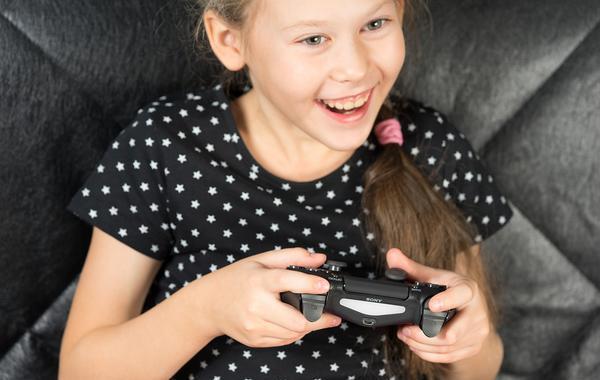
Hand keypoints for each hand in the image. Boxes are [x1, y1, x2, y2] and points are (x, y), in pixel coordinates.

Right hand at [202, 248, 341, 347]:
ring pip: (294, 334)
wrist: (208, 304)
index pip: (286, 281)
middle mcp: (256, 306)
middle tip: (329, 312)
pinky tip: (291, 322)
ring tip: (309, 315)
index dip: (309, 283)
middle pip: (297, 320)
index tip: (325, 285)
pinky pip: (284, 341)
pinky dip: (294, 333)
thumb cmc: (236, 279)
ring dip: (307, 326)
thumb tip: (319, 258)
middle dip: (317, 317)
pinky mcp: (255, 340)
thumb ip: (293, 257)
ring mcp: (254, 326)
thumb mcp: (262, 260)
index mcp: (258, 281)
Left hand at [387, 248, 490, 363]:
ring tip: (405, 335)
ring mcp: (477, 333)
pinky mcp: (473, 347)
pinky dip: (428, 353)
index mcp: (469, 290)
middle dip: (423, 334)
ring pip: (447, 347)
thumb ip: (411, 267)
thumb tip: (392, 254)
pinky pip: (448, 356)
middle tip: (404, 329)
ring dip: (421, 345)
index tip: (432, 305)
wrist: (473, 310)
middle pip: (452, 332)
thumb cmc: (451, 290)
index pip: (462, 294)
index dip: (447, 300)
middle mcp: (477, 313)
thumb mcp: (435, 277)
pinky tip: (415, 346)